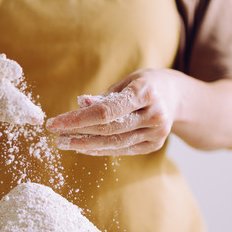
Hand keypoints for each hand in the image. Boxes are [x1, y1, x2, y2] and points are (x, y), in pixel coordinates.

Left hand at [46, 69, 179, 155]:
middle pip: (108, 129)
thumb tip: (80, 105)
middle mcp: (154, 115)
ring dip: (86, 145)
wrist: (177, 97)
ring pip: (114, 143)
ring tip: (65, 143)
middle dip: (78, 133)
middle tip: (56, 135)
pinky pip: (122, 150)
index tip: (55, 123)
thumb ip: (104, 97)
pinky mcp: (154, 145)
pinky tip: (83, 147)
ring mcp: (156, 133)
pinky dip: (100, 149)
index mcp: (146, 92)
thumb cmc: (145, 85)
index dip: (77, 119)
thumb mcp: (126, 82)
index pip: (106, 111)